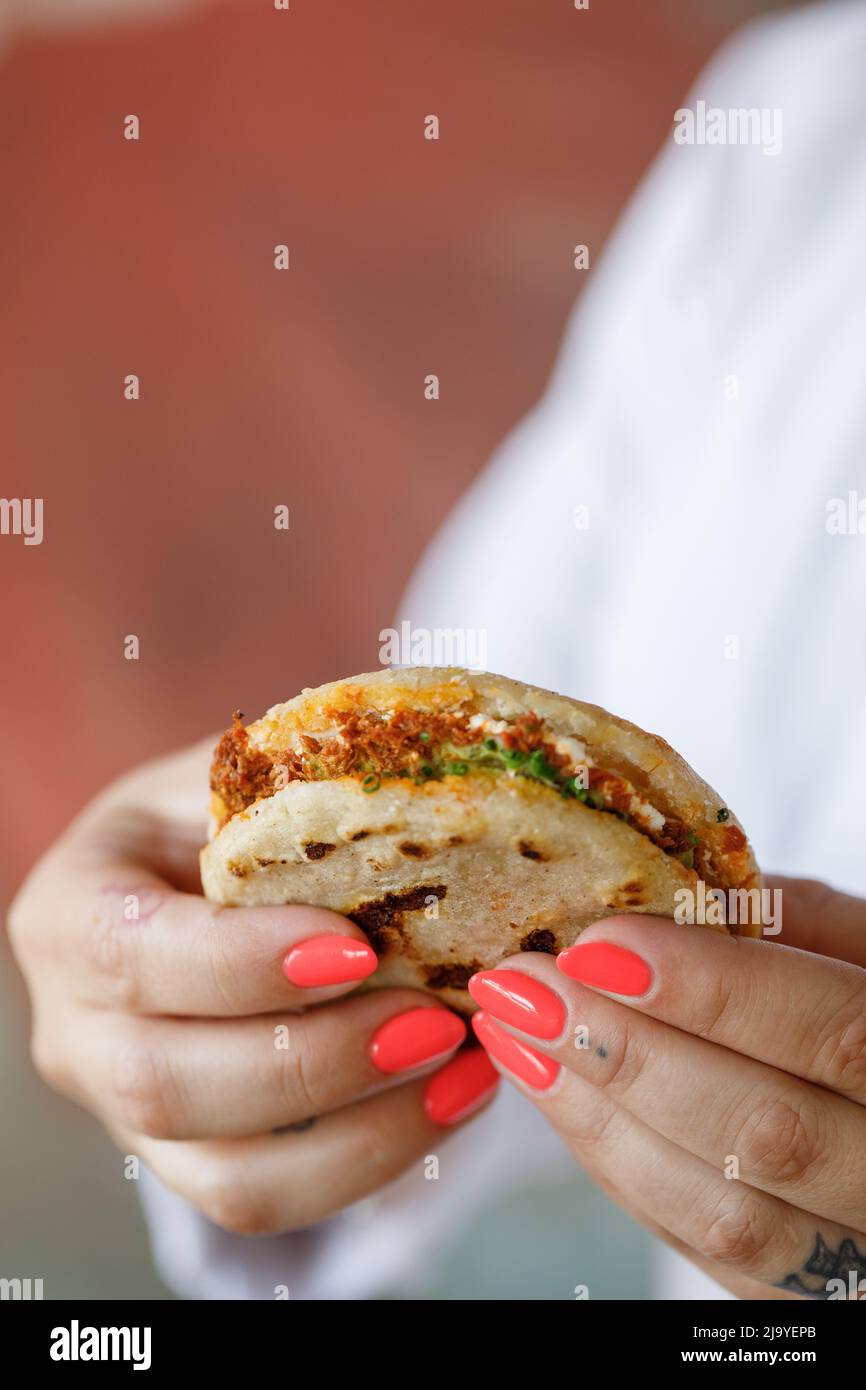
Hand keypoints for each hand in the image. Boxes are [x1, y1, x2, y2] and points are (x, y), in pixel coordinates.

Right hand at [8, 739, 496, 1234]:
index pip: (134, 953)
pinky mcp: (187, 1161)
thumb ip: (288, 780)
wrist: (186, 885)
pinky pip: (270, 1199)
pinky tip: (451, 1100)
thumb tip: (418, 787)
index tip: (358, 946)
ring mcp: (125, 1111)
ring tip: (463, 1068)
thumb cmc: (215, 818)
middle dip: (316, 1060)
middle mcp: (76, 1027)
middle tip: (435, 1021)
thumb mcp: (230, 777)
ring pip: (225, 1174)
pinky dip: (371, 1161)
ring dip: (363, 1134)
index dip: (243, 962)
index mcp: (72, 911)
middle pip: (169, 1082)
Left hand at [468, 878, 865, 1299]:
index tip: (598, 946)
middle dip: (625, 1053)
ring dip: (597, 1115)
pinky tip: (551, 1089)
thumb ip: (784, 923)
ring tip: (513, 1032)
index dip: (714, 991)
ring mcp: (853, 1261)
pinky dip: (611, 1163)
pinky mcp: (790, 1296)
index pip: (832, 1034)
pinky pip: (694, 1244)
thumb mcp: (860, 945)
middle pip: (763, 1133)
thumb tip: (655, 900)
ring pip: (721, 1210)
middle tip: (523, 985)